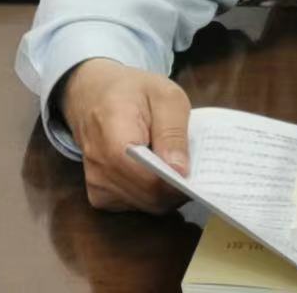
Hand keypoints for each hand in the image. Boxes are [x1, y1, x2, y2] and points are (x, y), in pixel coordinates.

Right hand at [58, 57, 191, 212]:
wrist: (93, 94)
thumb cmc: (133, 91)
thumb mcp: (165, 96)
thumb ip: (173, 132)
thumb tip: (181, 171)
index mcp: (113, 139)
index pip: (149, 179)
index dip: (178, 182)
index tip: (202, 175)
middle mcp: (100, 169)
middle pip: (149, 197)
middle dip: (179, 188)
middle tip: (200, 170)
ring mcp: (97, 186)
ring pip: (145, 205)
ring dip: (168, 192)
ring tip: (182, 166)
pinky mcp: (100, 195)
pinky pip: (136, 204)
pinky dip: (154, 194)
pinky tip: (163, 173)